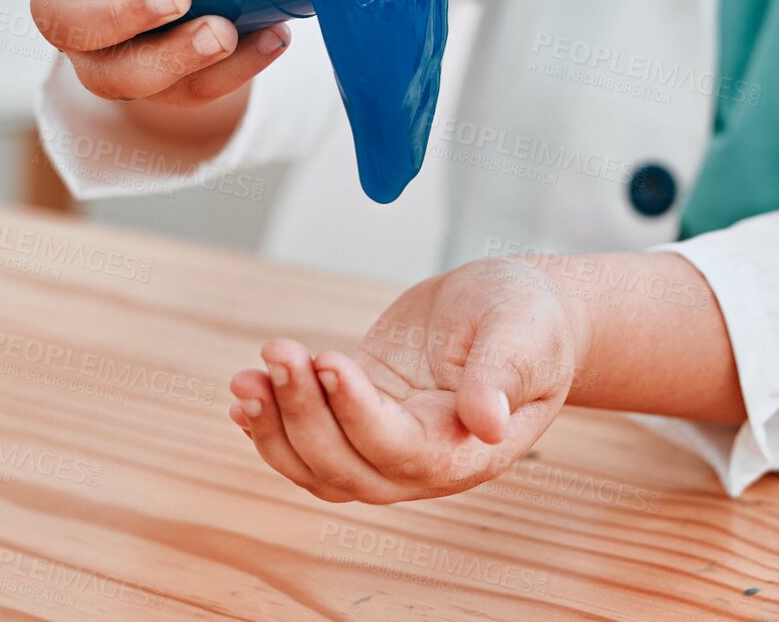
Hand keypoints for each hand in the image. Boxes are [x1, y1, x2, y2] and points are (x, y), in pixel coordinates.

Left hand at [227, 258, 591, 503]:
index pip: (399, 450)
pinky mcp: (360, 413)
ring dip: (275, 426)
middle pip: (346, 467)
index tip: (328, 361)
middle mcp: (422, 462)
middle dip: (302, 415)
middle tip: (279, 352)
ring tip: (247, 377)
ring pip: (317, 466)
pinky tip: (246, 392)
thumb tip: (485, 421)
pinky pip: (307, 441)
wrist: (521, 311)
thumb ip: (503, 376)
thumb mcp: (525, 335)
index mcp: (466, 450)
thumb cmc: (532, 322)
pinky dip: (271, 424)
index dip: (356, 413)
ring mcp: (386, 443)